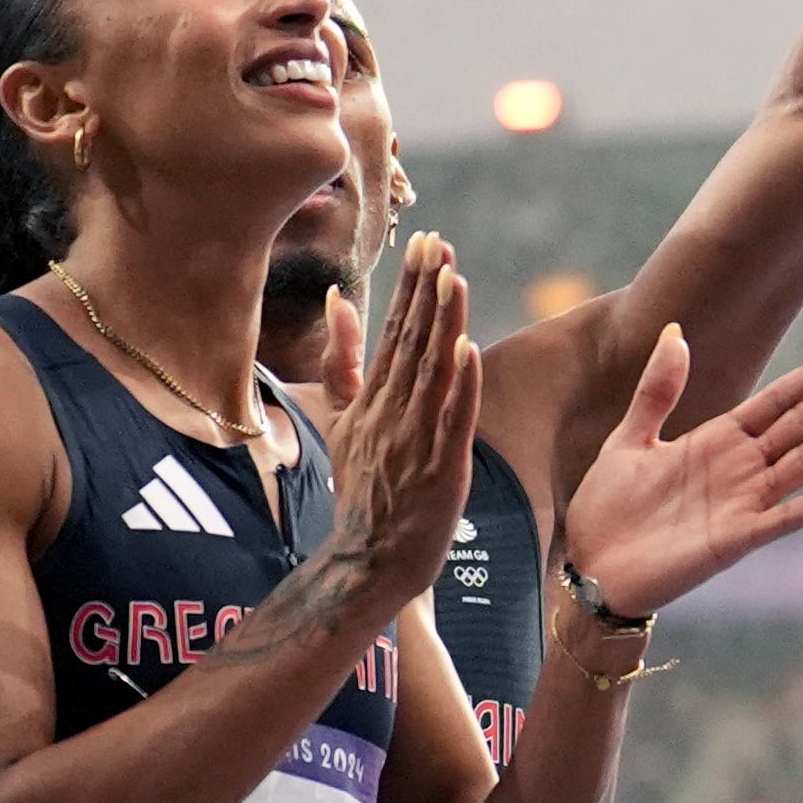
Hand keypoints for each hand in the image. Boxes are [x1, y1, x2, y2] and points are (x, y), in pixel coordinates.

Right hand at [305, 235, 479, 643]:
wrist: (367, 560)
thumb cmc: (365, 490)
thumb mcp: (344, 419)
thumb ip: (343, 361)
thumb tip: (336, 302)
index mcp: (371, 399)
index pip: (393, 331)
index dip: (411, 286)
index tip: (426, 242)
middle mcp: (389, 413)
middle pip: (411, 342)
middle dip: (426, 290)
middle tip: (439, 242)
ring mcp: (413, 440)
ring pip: (431, 372)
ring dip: (442, 324)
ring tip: (453, 278)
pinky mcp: (438, 469)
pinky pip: (450, 420)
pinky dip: (457, 386)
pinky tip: (466, 350)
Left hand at [555, 330, 802, 621]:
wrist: (592, 567)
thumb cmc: (608, 507)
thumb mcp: (629, 437)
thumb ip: (659, 389)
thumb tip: (676, 330)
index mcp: (718, 439)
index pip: (781, 399)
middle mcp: (741, 467)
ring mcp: (745, 502)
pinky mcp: (738, 538)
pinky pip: (791, 515)